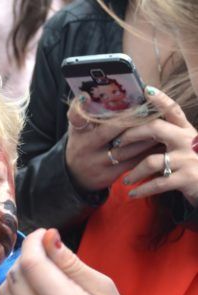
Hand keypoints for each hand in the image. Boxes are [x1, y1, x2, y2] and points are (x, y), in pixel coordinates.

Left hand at [0, 228, 135, 294]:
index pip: (33, 266)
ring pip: (6, 290)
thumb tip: (47, 237)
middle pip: (16, 275)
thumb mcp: (103, 288)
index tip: (42, 235)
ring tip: (39, 272)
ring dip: (18, 273)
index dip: (32, 244)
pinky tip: (34, 292)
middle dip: (27, 256)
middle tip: (44, 253)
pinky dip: (16, 292)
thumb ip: (70, 262)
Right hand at [65, 94, 156, 191]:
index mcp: (78, 132)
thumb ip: (85, 113)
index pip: (75, 118)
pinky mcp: (109, 175)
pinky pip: (133, 162)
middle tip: (147, 108)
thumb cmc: (82, 144)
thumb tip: (97, 93)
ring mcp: (98, 163)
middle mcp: (85, 147)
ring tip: (161, 124)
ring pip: (126, 148)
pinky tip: (159, 143)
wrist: (74, 176)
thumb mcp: (78, 129)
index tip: (86, 96)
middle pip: (109, 131)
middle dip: (130, 119)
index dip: (79, 107)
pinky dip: (147, 152)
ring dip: (145, 136)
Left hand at [115, 87, 197, 205]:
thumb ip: (167, 139)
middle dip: (131, 135)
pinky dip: (142, 189)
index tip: (146, 89)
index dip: (161, 99)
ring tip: (125, 180)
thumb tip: (137, 131)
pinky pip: (158, 183)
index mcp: (186, 131)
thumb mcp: (185, 147)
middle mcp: (188, 140)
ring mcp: (189, 159)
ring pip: (151, 161)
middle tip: (115, 145)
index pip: (173, 110)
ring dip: (134, 172)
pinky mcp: (188, 178)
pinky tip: (132, 194)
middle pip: (155, 129)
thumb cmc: (193, 166)